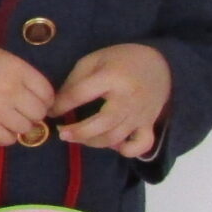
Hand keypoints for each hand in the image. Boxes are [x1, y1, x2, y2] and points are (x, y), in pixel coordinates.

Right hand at [0, 45, 56, 145]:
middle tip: (22, 110)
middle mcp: (10, 90)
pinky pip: (8, 140)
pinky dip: (7, 136)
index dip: (46, 99)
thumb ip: (21, 72)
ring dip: (20, 125)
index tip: (38, 100)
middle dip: (34, 113)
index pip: (47, 92)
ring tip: (9, 118)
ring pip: (26, 128)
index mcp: (16, 69)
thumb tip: (39, 94)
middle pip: (39, 112)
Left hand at [54, 42, 171, 156]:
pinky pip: (141, 145)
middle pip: (102, 123)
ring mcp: (140, 114)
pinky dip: (126, 150)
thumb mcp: (94, 60)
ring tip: (78, 137)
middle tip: (62, 133)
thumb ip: (75, 81)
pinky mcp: (149, 124)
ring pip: (116, 138)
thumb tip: (57, 104)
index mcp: (111, 77)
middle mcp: (128, 98)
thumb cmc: (121, 60)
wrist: (161, 64)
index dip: (60, 105)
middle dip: (78, 132)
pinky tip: (112, 144)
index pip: (80, 95)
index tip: (50, 112)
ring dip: (93, 142)